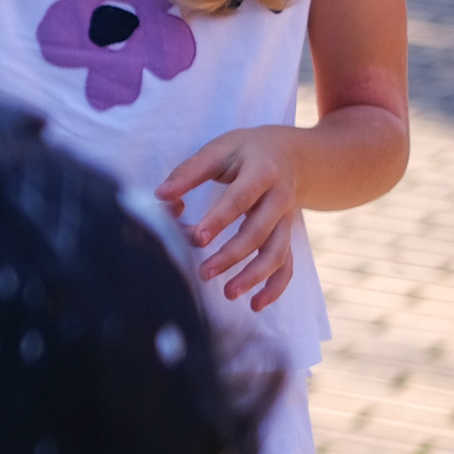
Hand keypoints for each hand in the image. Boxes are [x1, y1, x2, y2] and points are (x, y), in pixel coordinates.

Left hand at [155, 127, 300, 311]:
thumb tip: (160, 195)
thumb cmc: (246, 151)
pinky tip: (256, 305)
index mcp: (263, 173)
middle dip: (233, 255)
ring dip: (255, 276)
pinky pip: (287, 265)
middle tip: (204, 273)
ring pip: (277, 253)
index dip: (220, 220)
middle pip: (260, 232)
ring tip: (228, 294)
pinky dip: (276, 287)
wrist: (293, 154)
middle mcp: (280, 199)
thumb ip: (190, 171)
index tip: (197, 239)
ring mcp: (287, 221)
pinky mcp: (287, 236)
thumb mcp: (221, 148)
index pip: (240, 199)